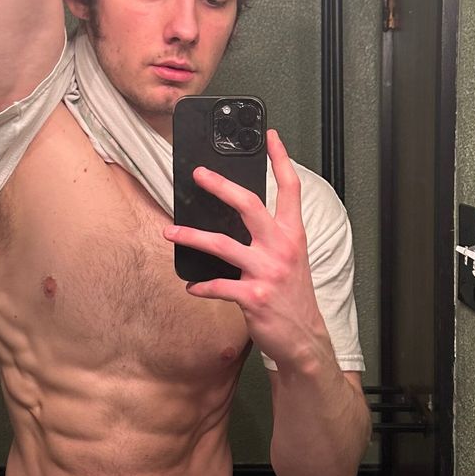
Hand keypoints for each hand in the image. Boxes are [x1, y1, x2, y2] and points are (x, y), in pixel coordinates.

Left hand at [161, 129, 329, 371]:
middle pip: (249, 204)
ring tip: (170, 231)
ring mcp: (267, 271)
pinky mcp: (254, 296)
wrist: (304, 338)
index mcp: (292, 235)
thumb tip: (237, 217)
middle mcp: (281, 248)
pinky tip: (191, 286)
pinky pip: (218, 286)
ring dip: (191, 236)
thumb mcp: (291, 259)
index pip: (289, 189)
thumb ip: (271, 236)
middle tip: (198, 174)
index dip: (281, 159)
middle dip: (220, 186)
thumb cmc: (293, 297)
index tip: (270, 137)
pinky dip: (201, 286)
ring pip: (222, 244)